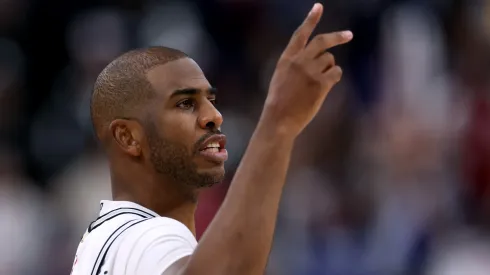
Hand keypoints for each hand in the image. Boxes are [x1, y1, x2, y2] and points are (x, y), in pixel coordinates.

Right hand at [261, 3, 352, 137]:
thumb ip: (296, 65)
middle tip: (348, 35)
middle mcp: (299, 61)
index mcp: (287, 59)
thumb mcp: (281, 77)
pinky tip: (325, 87)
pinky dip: (334, 78)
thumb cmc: (279, 103)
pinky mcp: (321, 83)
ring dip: (330, 68)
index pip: (300, 34)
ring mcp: (311, 71)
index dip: (310, 19)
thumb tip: (318, 60)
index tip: (319, 6)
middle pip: (322, 42)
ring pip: (330, 60)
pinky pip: (336, 73)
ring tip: (319, 82)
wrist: (279, 120)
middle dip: (337, 37)